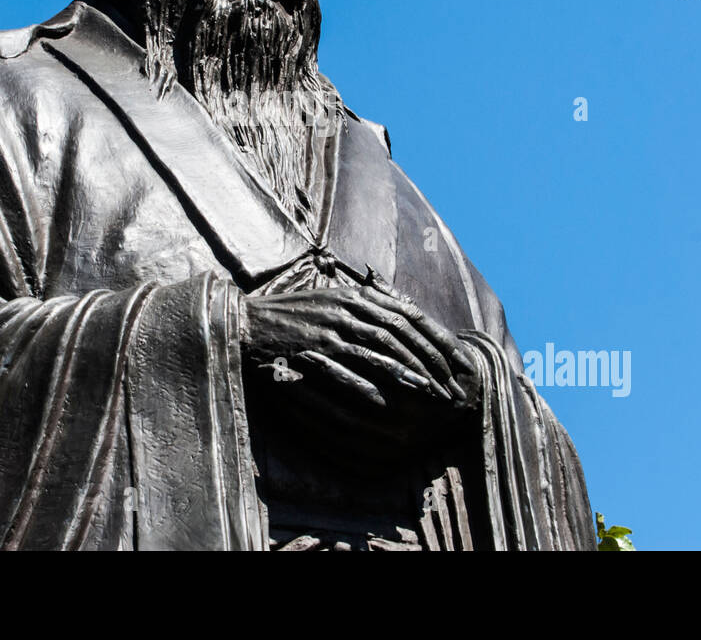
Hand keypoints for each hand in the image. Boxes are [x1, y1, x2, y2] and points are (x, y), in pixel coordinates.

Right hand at [240, 271, 479, 457]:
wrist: (245, 324)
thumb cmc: (290, 316)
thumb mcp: (330, 301)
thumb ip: (365, 305)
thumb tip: (404, 314)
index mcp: (355, 296)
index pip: (407, 314)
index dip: (435, 337)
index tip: (456, 360)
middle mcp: (346, 308)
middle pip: (400, 333)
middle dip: (430, 359)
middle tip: (450, 384)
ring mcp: (329, 328)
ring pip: (379, 350)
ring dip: (408, 373)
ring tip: (430, 394)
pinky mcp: (311, 349)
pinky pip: (347, 369)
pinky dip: (369, 386)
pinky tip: (387, 404)